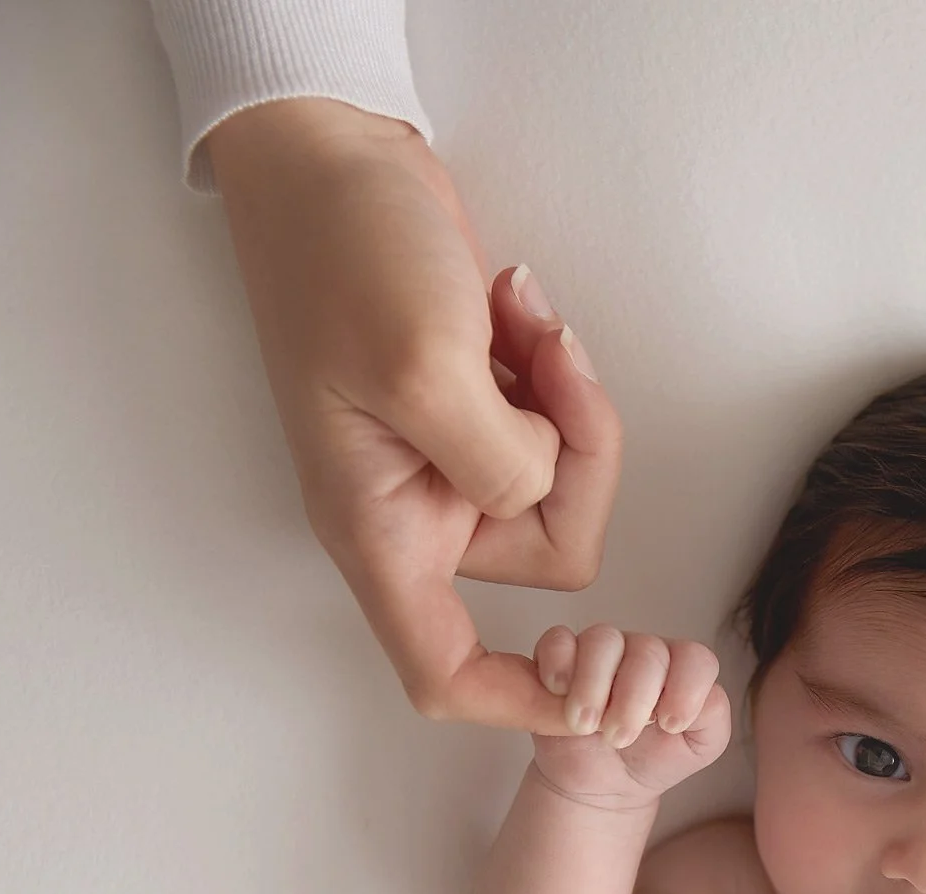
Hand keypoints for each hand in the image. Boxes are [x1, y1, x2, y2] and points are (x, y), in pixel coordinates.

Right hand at [207, 99, 623, 730]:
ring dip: (568, 397)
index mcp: (380, 527)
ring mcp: (450, 457)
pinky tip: (515, 304)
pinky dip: (556, 368)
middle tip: (549, 357)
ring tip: (520, 313)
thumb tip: (544, 493)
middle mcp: (417, 508)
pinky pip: (558, 423)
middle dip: (576, 452)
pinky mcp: (480, 407)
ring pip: (564, 480)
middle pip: (552, 547)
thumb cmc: (348, 255)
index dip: (519, 704)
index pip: (443, 670)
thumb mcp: (423, 364)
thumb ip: (499, 462)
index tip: (592, 702)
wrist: (332, 157)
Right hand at [529, 626, 733, 806]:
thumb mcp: (699, 746)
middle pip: (648, 651)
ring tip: (586, 725)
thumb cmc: (653, 759)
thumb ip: (712, 717)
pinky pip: (558, 641)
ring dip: (593, 685)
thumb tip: (700, 698)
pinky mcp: (561, 659)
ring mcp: (602, 652)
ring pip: (603, 640)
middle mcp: (644, 653)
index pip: (695, 659)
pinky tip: (559, 693)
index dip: (686, 690)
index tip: (669, 726)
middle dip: (635, 698)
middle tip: (620, 738)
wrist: (603, 785)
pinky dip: (558, 664)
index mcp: (681, 669)